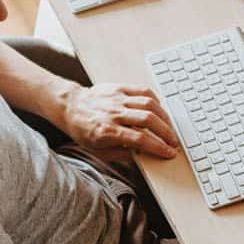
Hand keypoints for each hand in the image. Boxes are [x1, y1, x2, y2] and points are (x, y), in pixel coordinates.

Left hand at [60, 83, 179, 158]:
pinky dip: (155, 101)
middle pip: (148, 121)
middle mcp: (113, 114)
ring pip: (149, 105)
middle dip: (166, 133)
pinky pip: (143, 91)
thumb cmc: (83, 130)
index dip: (158, 147)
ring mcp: (117, 99)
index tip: (169, 153)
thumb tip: (143, 155)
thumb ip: (121, 154)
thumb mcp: (98, 150)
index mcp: (107, 131)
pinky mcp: (119, 88)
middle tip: (174, 141)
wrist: (70, 106)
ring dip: (164, 118)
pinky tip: (160, 110)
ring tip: (170, 128)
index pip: (140, 139)